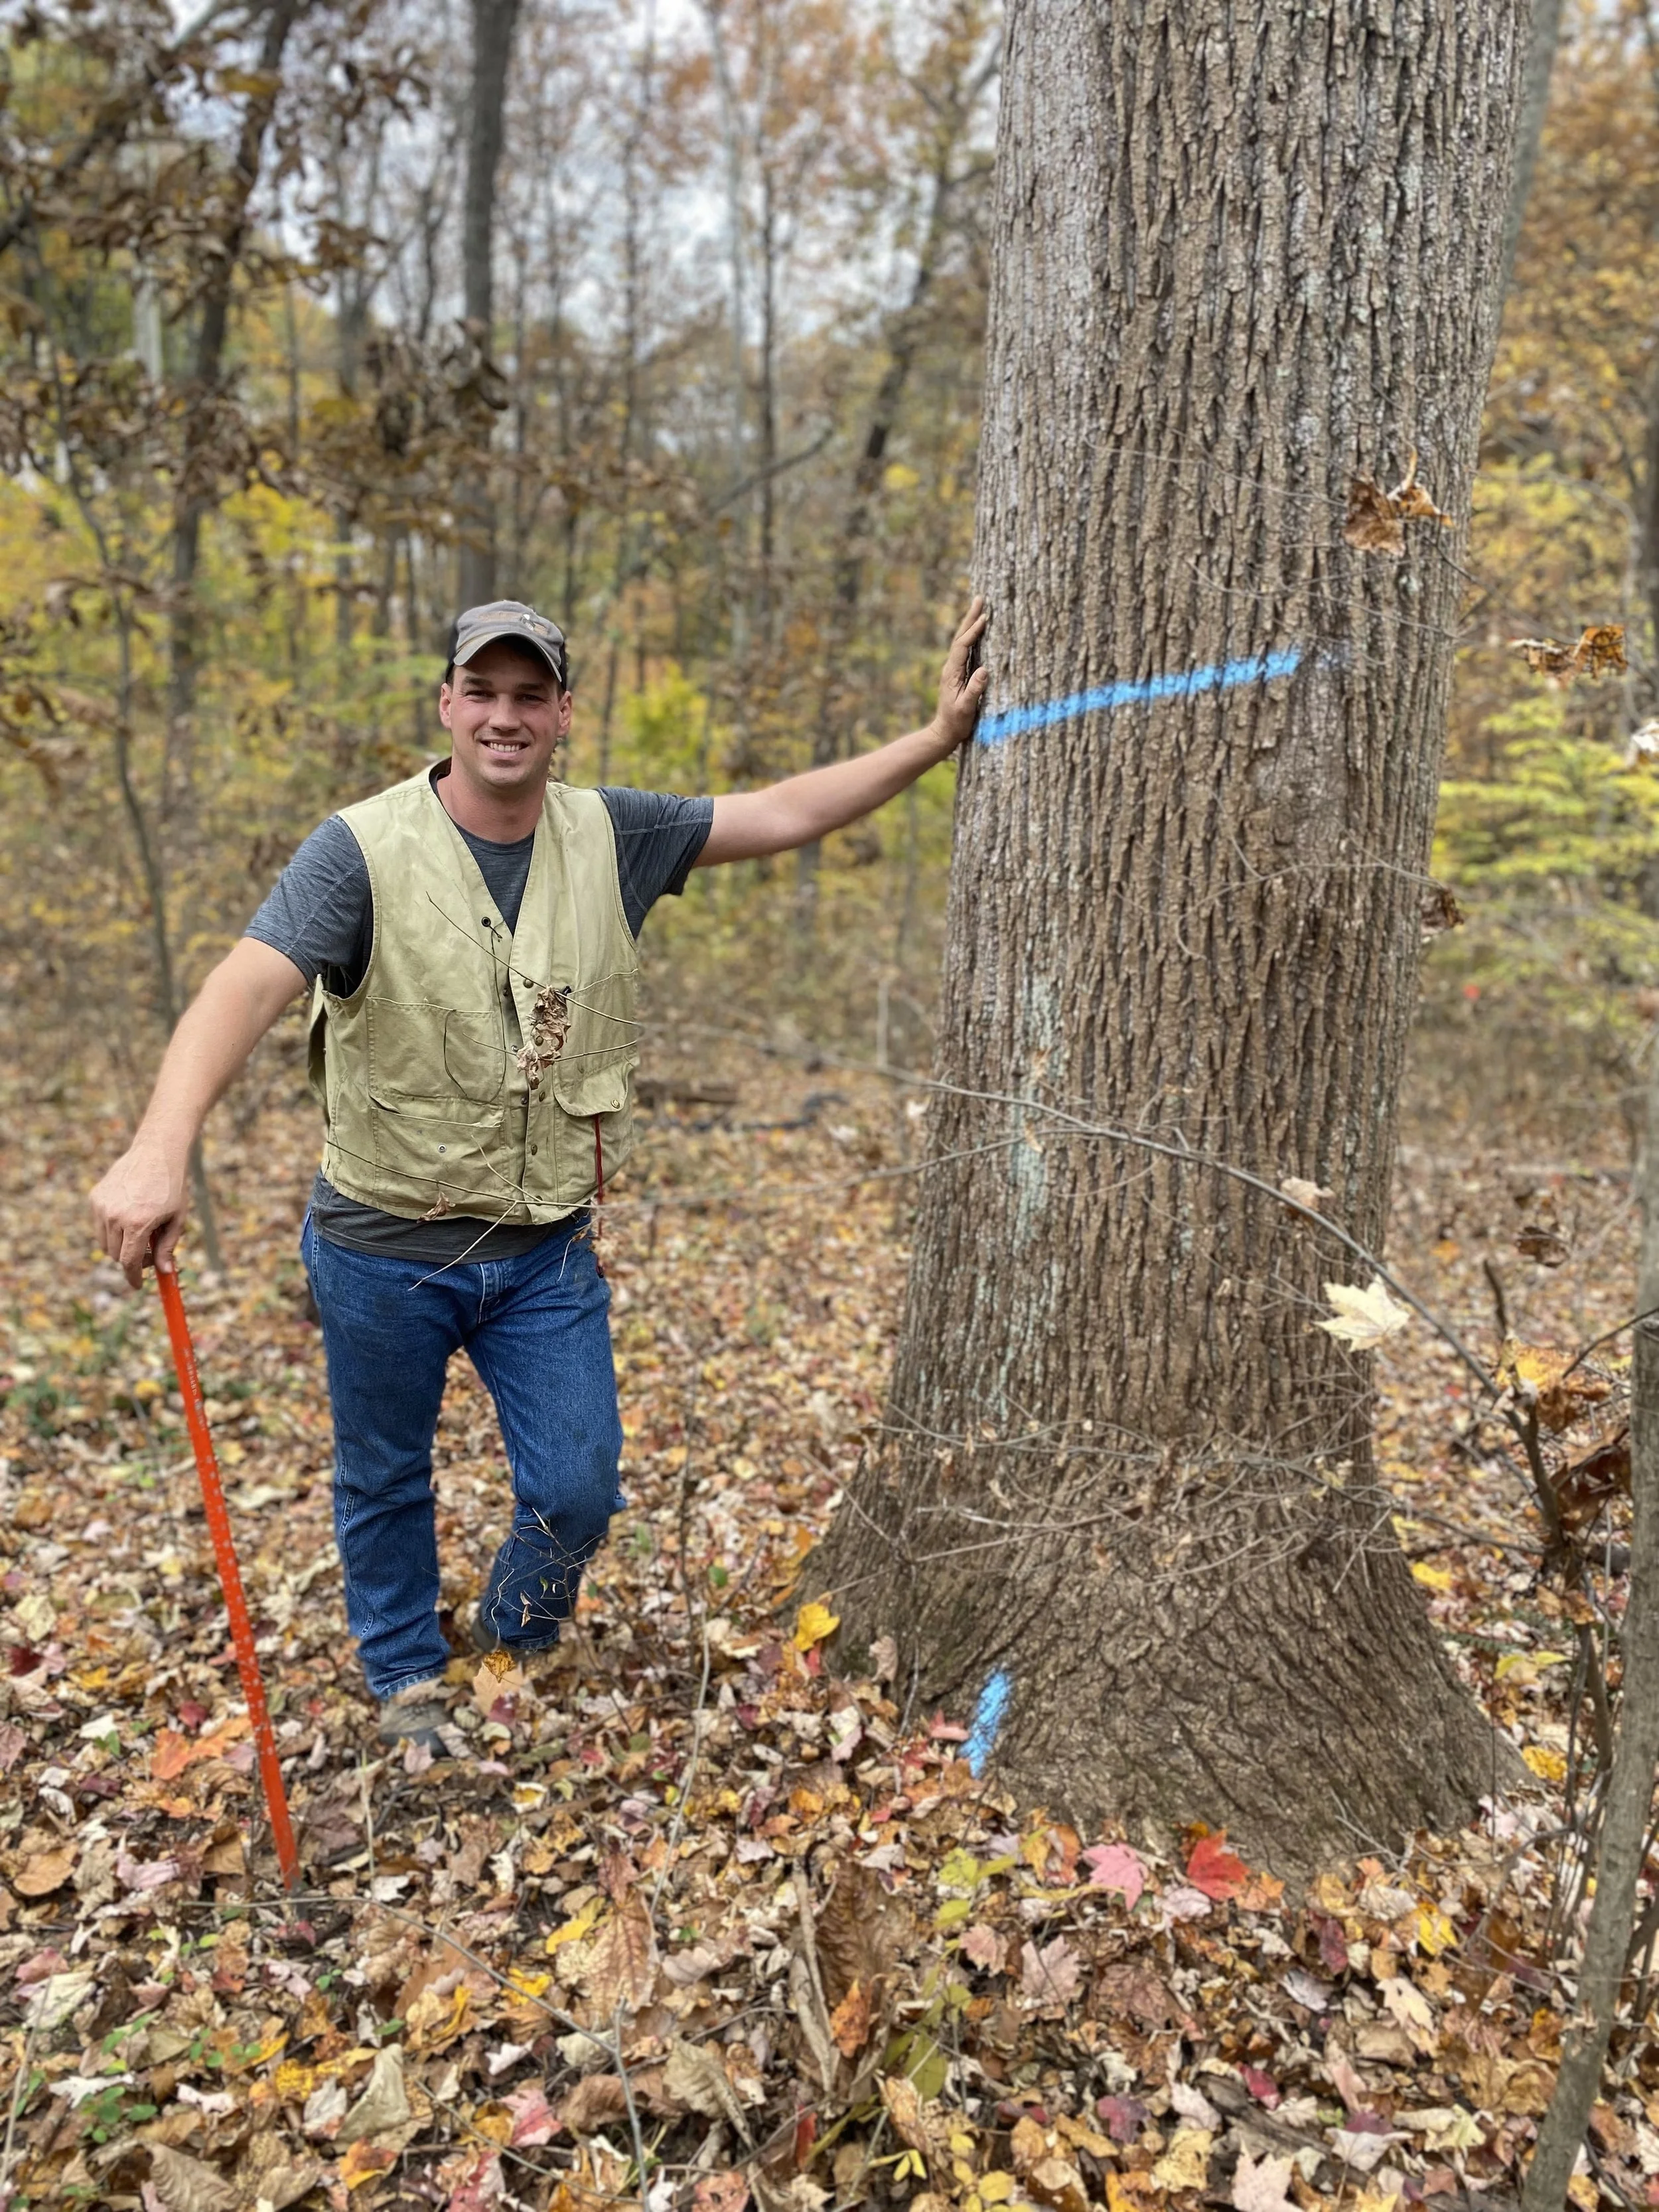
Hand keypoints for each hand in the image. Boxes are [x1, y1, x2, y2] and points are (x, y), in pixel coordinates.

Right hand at [90, 1140, 188, 1288]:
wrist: (157, 1152)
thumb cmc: (172, 1186)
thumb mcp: (177, 1219)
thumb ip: (167, 1247)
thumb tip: (164, 1272)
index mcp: (137, 1223)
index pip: (128, 1262)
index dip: (133, 1277)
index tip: (138, 1285)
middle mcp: (114, 1215)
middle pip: (115, 1255)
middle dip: (131, 1260)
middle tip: (148, 1253)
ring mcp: (101, 1206)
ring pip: (105, 1242)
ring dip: (120, 1245)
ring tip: (141, 1232)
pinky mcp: (95, 1197)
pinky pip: (99, 1224)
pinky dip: (112, 1228)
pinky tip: (130, 1214)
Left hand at [928, 596, 989, 755]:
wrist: (944, 733)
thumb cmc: (956, 723)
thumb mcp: (966, 708)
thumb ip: (974, 690)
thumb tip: (984, 670)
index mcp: (951, 673)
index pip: (962, 646)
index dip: (972, 631)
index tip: (984, 618)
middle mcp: (951, 668)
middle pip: (960, 637)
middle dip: (970, 617)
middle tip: (980, 598)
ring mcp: (954, 670)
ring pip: (963, 641)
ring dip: (971, 623)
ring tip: (980, 607)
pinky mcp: (959, 674)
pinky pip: (966, 649)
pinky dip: (972, 636)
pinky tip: (979, 631)